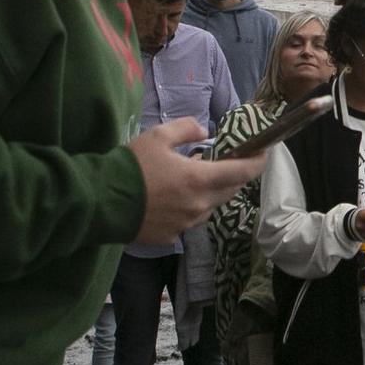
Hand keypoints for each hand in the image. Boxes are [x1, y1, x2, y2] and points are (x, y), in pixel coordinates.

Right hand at [132, 118, 265, 243]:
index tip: (264, 154)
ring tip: (192, 179)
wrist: (101, 201)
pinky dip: (189, 207)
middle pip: (229, 191)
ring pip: (210, 206)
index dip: (257, 163)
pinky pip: (190, 220)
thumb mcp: (158, 136)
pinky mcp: (172, 236)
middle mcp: (199, 205)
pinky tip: (172, 198)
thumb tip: (204, 132)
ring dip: (210, 192)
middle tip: (225, 162)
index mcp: (199, 179)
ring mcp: (186, 224)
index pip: (242, 173)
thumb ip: (186, 128)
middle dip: (233, 176)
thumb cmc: (131, 166)